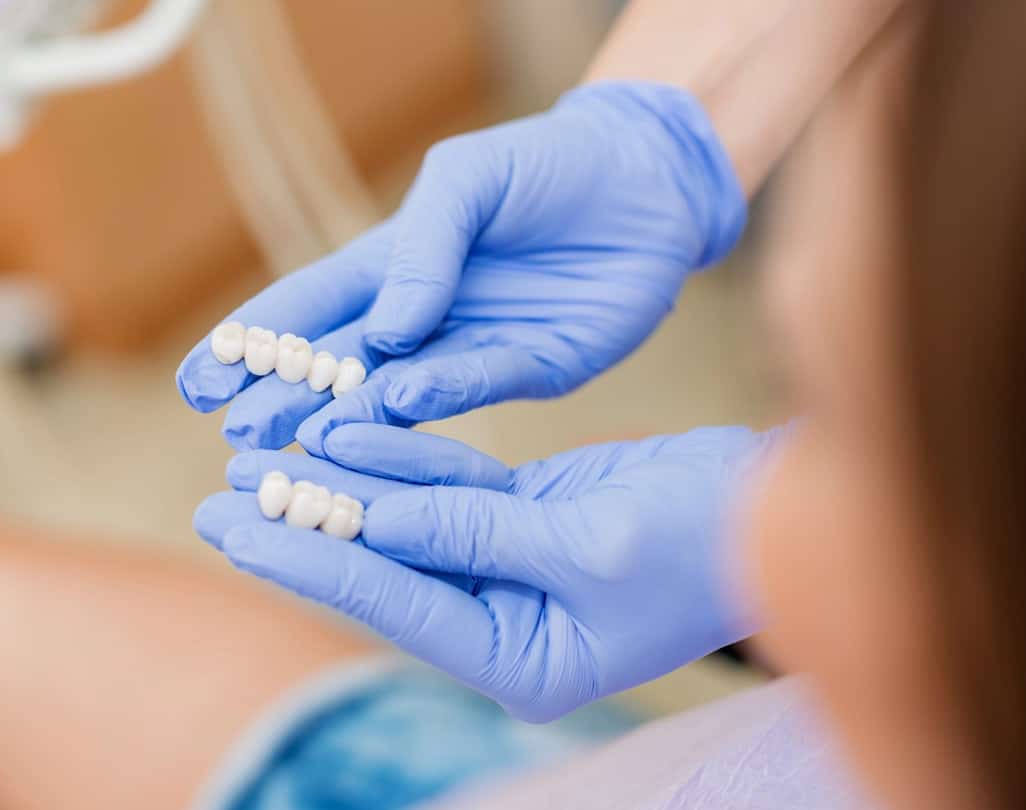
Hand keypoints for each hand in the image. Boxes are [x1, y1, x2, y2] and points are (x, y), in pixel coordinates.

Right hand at [175, 81, 745, 451]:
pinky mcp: (535, 368)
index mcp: (397, 265)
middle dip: (290, 399)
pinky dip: (438, 398)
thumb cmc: (548, 165)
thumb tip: (384, 331)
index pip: (309, 308)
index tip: (200, 383)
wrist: (647, 182)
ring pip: (401, 392)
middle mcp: (427, 316)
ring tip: (302, 440)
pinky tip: (397, 405)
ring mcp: (477, 347)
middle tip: (242, 436)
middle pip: (342, 366)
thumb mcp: (467, 181)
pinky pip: (480, 385)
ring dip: (352, 416)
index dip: (253, 344)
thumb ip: (422, 246)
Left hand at [194, 423, 784, 721]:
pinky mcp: (528, 516)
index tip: (231, 525)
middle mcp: (507, 619)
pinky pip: (451, 486)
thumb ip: (478, 531)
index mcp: (523, 658)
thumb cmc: (706, 544)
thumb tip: (374, 516)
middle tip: (220, 495)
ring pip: (409, 519)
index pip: (394, 599)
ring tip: (268, 453)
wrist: (774, 505)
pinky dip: (404, 458)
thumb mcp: (592, 544)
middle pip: (386, 564)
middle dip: (305, 527)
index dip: (308, 558)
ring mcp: (514, 565)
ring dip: (346, 483)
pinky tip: (351, 430)